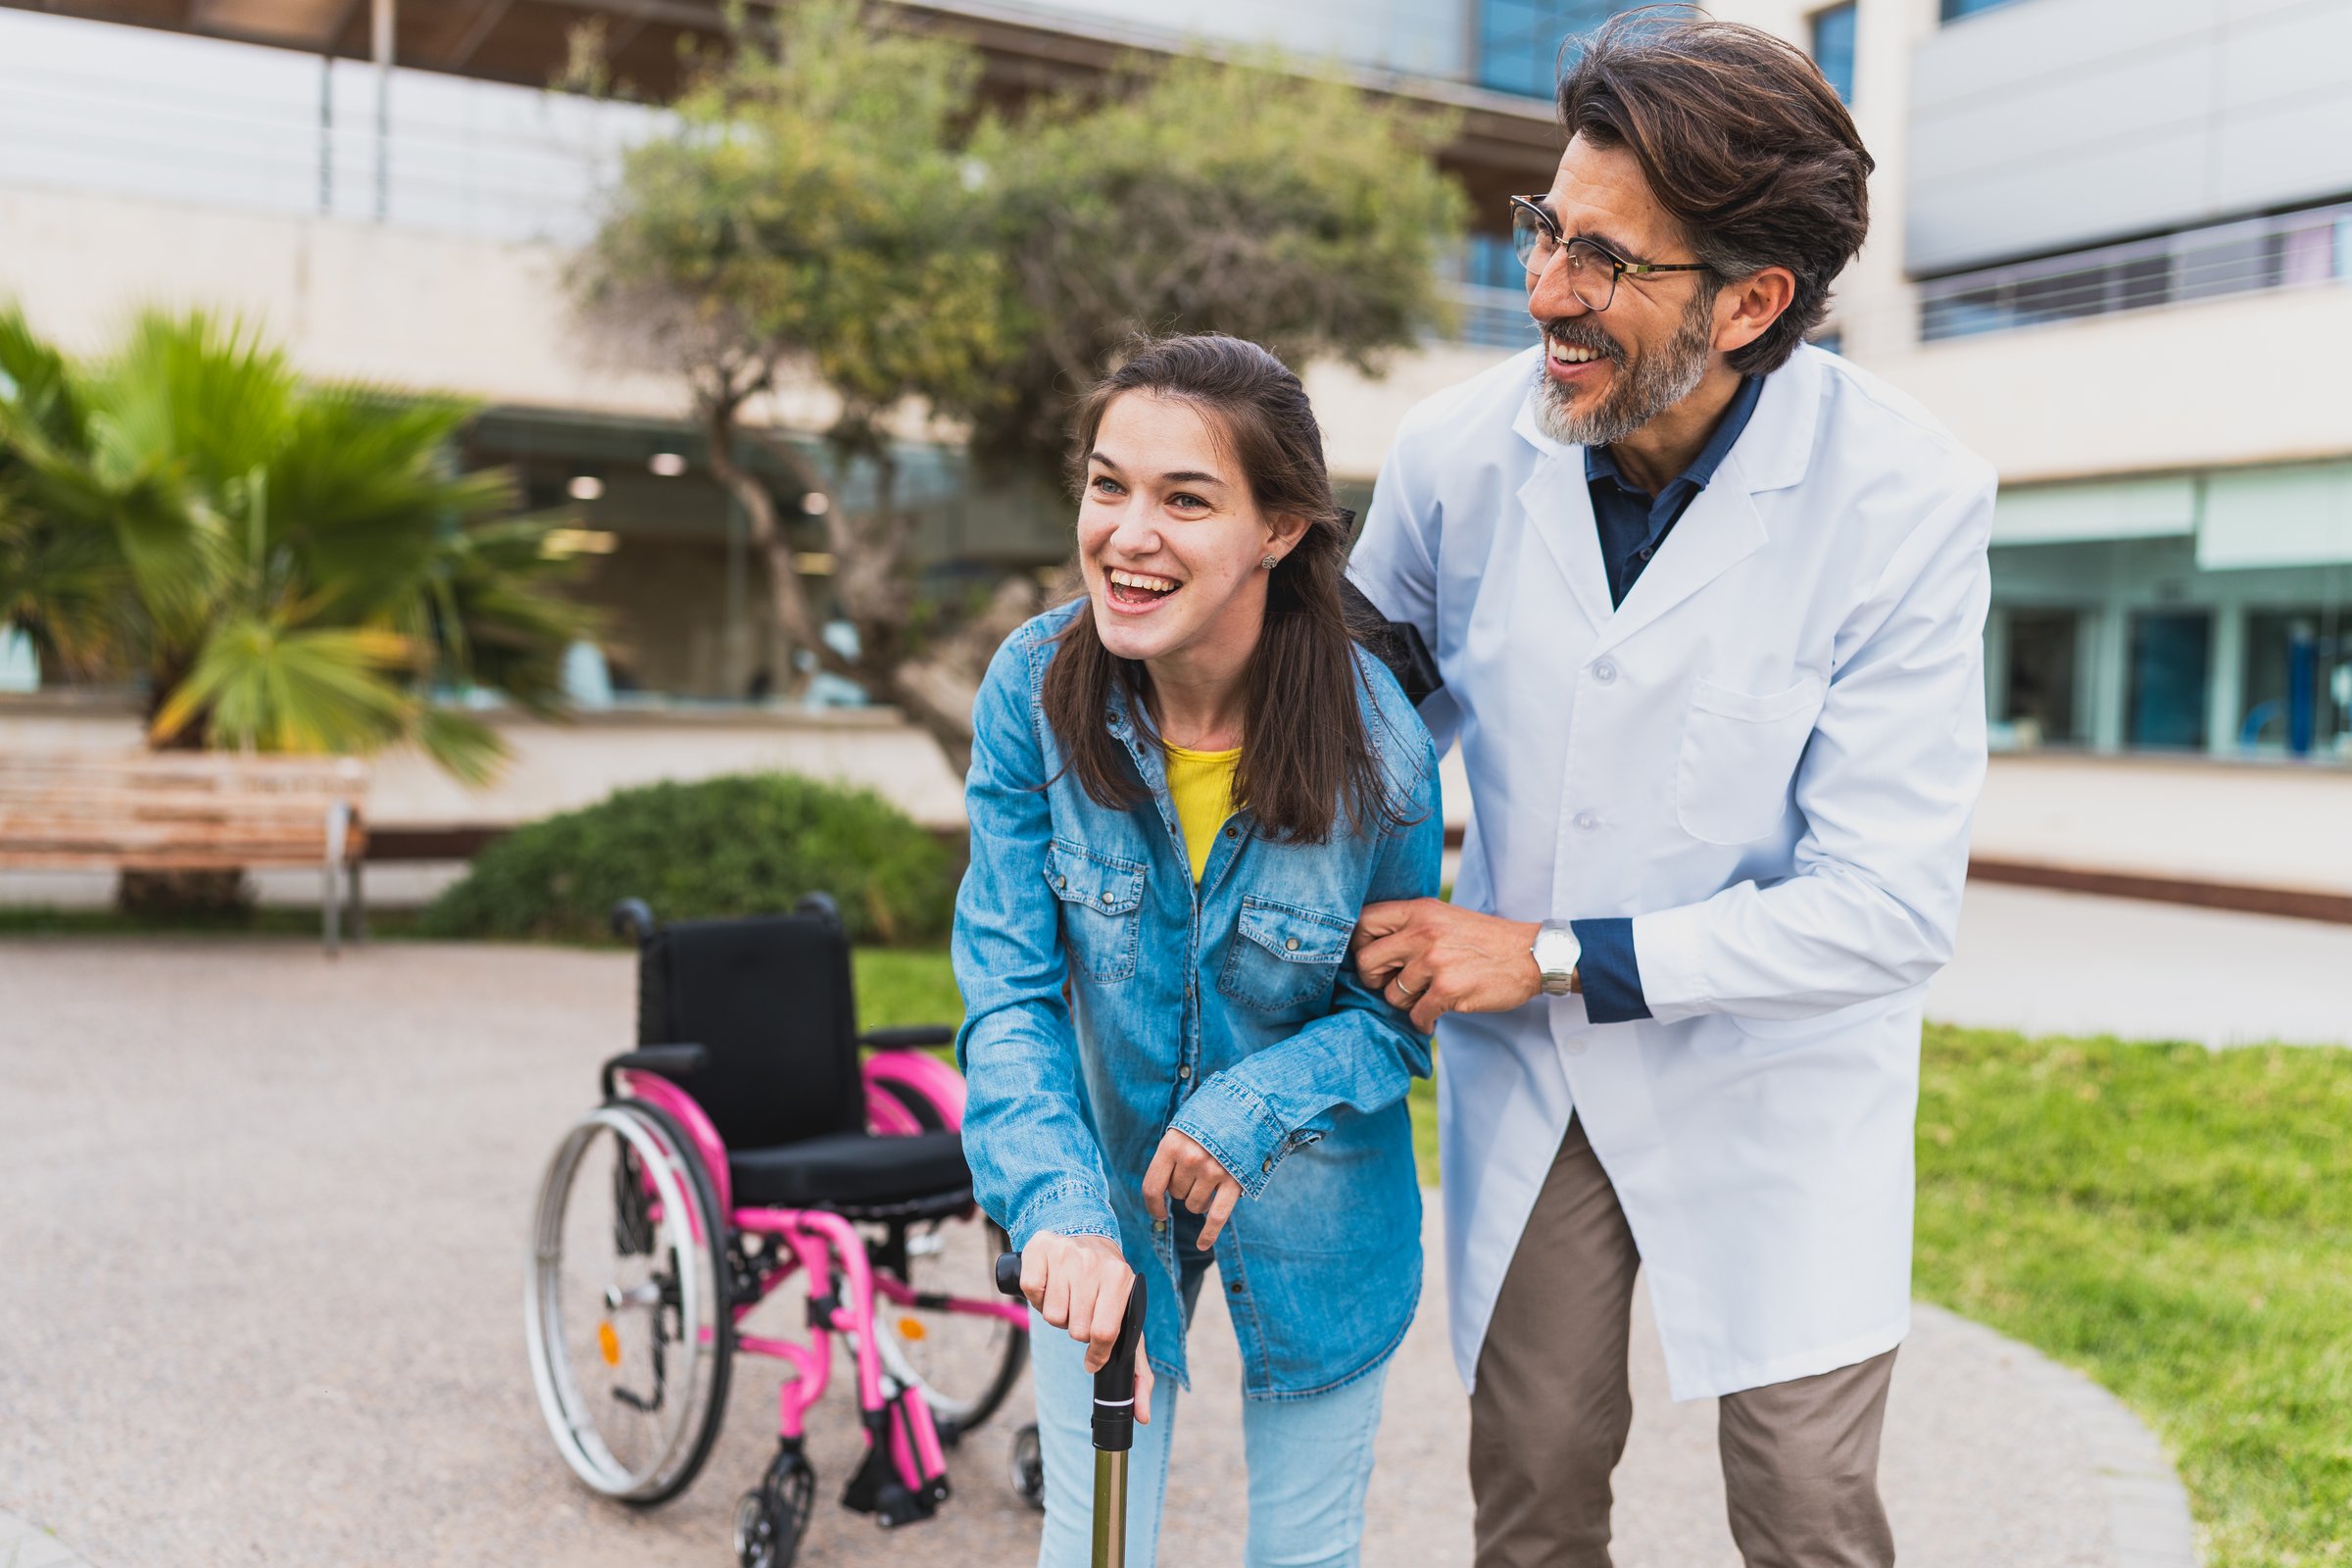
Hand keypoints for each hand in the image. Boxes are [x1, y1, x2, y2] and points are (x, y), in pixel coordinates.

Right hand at [1018, 1232, 1154, 1420]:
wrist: (1085, 1237)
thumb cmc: (1108, 1290)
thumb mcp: (1128, 1323)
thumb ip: (1138, 1372)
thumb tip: (1143, 1416)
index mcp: (1120, 1279)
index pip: (1103, 1333)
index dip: (1096, 1352)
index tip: (1093, 1354)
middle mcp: (1094, 1263)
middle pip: (1075, 1328)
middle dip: (1076, 1328)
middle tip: (1081, 1312)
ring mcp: (1066, 1254)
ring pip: (1052, 1315)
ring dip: (1057, 1314)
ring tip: (1067, 1298)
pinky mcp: (1039, 1249)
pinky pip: (1032, 1291)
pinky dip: (1037, 1297)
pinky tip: (1050, 1285)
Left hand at [1141, 1129, 1243, 1249]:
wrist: (1248, 1106)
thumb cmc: (1209, 1120)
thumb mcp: (1183, 1129)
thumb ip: (1171, 1155)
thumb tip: (1160, 1192)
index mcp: (1172, 1145)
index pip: (1152, 1187)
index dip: (1153, 1204)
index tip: (1159, 1212)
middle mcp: (1191, 1159)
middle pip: (1177, 1195)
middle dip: (1184, 1188)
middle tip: (1197, 1168)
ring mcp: (1213, 1170)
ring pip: (1195, 1206)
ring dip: (1199, 1200)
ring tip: (1211, 1178)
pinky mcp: (1234, 1181)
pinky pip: (1217, 1217)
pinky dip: (1209, 1234)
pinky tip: (1202, 1245)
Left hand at [1351, 898, 1542, 1032]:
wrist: (1530, 954)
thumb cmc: (1483, 939)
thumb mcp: (1443, 917)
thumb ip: (1409, 926)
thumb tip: (1368, 950)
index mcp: (1418, 911)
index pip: (1363, 922)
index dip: (1359, 944)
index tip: (1375, 958)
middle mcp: (1422, 932)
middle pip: (1366, 961)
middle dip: (1375, 979)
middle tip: (1393, 984)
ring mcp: (1434, 962)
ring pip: (1391, 994)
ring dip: (1406, 1003)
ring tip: (1426, 996)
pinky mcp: (1447, 990)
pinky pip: (1416, 1015)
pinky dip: (1424, 1020)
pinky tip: (1436, 1015)